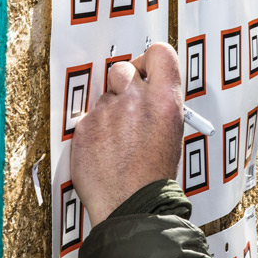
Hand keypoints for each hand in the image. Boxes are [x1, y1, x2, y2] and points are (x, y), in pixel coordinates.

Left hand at [70, 42, 183, 224]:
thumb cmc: (154, 175)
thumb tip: (148, 87)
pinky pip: (89, 118)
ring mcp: (107, 112)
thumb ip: (160, 103)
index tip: (146, 69)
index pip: (161, 53)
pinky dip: (95, 131)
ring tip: (120, 139)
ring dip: (110, 111)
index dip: (150, 60)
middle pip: (123, 67)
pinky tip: (106, 150)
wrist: (132, 204)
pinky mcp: (84, 127)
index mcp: (166, 101)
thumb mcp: (173, 131)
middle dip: (124, 83)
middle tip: (128, 103)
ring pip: (104, 96)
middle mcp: (137, 100)